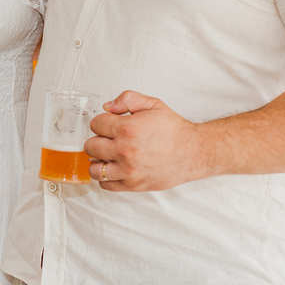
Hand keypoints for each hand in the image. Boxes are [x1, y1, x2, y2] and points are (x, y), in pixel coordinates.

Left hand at [84, 91, 209, 191]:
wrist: (193, 152)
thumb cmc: (174, 129)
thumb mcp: (153, 104)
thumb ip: (127, 99)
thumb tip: (107, 107)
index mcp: (127, 129)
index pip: (95, 124)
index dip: (102, 122)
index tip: (110, 125)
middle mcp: (125, 151)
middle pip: (90, 146)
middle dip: (98, 140)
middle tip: (109, 140)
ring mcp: (128, 170)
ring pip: (94, 169)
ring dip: (98, 161)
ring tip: (108, 157)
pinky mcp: (133, 185)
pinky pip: (105, 185)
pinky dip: (106, 178)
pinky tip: (115, 169)